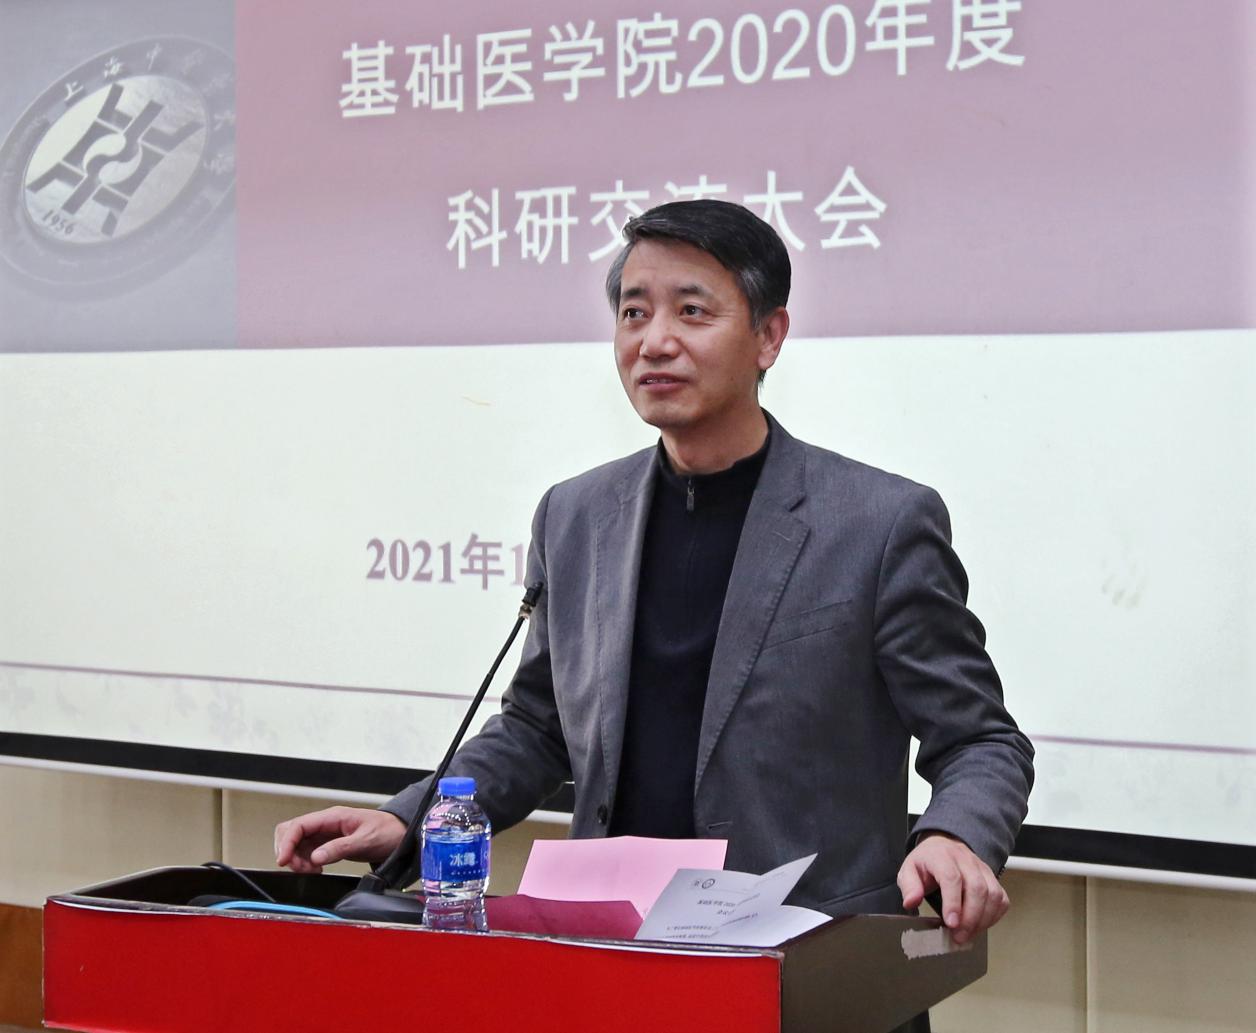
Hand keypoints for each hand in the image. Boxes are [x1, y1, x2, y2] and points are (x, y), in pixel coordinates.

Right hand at [273, 806, 406, 873]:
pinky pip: (308, 851)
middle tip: (300, 868)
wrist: (400, 835)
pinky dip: (306, 862)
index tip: (283, 860)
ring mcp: (326, 833)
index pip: (299, 825)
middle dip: (289, 851)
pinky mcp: (329, 843)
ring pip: (298, 843)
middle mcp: (326, 823)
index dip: (287, 843)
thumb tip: (316, 857)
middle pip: (292, 832)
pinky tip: (317, 869)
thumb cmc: (387, 831)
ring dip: (297, 859)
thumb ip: (340, 848)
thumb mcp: (365, 840)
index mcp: (333, 816)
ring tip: (312, 871)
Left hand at [897, 831, 1008, 943]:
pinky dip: (994, 916)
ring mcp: (982, 868)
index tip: (951, 923)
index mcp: (942, 856)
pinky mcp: (992, 878)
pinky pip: (1001, 898)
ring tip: (968, 934)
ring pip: (993, 894)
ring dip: (983, 919)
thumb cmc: (926, 862)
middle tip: (959, 936)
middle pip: (977, 888)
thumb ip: (909, 886)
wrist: (942, 846)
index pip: (952, 878)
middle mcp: (965, 860)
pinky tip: (980, 925)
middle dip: (970, 917)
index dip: (953, 903)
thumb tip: (911, 902)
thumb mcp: (908, 870)